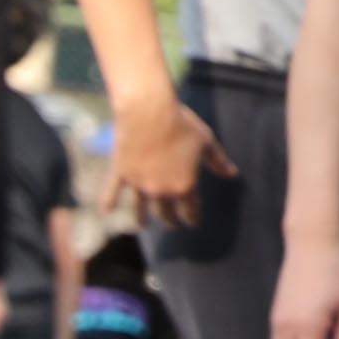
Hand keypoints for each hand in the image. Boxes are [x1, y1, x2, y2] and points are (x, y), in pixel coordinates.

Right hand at [109, 76, 226, 228]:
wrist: (149, 111)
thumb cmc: (181, 123)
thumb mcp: (205, 140)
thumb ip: (217, 161)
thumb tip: (232, 174)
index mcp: (183, 185)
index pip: (190, 209)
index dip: (192, 218)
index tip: (192, 223)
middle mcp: (160, 190)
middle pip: (166, 212)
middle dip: (171, 220)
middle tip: (172, 224)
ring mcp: (138, 184)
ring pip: (140, 208)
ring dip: (142, 219)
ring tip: (143, 227)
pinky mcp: (120, 173)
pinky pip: (112, 192)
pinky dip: (108, 202)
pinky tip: (106, 211)